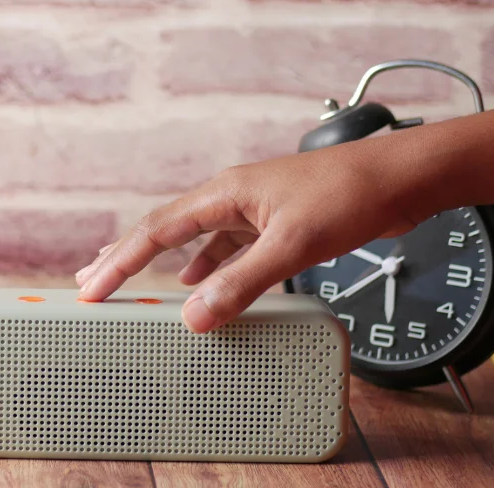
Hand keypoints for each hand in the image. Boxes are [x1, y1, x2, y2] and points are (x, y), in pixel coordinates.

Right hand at [74, 134, 428, 333]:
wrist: (401, 178)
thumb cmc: (351, 194)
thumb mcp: (292, 246)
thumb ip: (242, 282)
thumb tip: (196, 315)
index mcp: (224, 193)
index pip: (156, 231)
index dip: (120, 262)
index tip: (92, 288)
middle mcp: (232, 196)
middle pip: (164, 229)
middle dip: (126, 257)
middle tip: (93, 281)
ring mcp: (253, 208)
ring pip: (194, 239)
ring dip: (164, 263)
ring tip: (135, 282)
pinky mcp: (276, 222)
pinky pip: (226, 246)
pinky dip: (207, 267)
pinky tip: (202, 282)